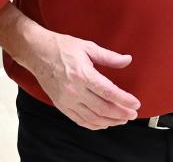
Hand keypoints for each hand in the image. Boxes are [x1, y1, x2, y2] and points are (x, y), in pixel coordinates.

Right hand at [20, 29, 139, 129]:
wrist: (37, 52)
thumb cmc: (61, 47)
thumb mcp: (87, 47)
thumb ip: (109, 57)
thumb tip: (127, 60)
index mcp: (83, 74)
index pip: (109, 92)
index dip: (124, 100)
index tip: (135, 103)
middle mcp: (75, 90)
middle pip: (103, 108)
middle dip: (121, 114)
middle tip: (133, 114)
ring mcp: (67, 100)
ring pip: (93, 118)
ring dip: (110, 121)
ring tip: (122, 120)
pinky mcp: (61, 105)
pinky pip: (80, 121)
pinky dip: (94, 125)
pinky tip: (104, 123)